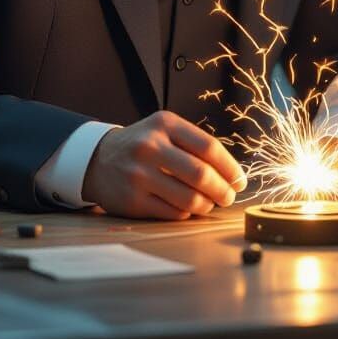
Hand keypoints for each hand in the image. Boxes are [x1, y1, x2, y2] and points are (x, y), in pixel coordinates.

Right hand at [81, 111, 247, 219]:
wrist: (97, 159)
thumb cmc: (143, 145)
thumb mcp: (165, 130)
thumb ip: (195, 145)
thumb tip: (232, 174)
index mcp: (165, 124)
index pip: (208, 147)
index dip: (230, 167)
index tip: (240, 180)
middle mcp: (150, 147)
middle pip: (200, 174)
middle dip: (222, 190)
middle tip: (228, 197)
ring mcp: (139, 175)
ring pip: (188, 198)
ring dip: (206, 205)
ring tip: (209, 204)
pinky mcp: (132, 200)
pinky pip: (172, 213)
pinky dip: (186, 214)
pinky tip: (187, 209)